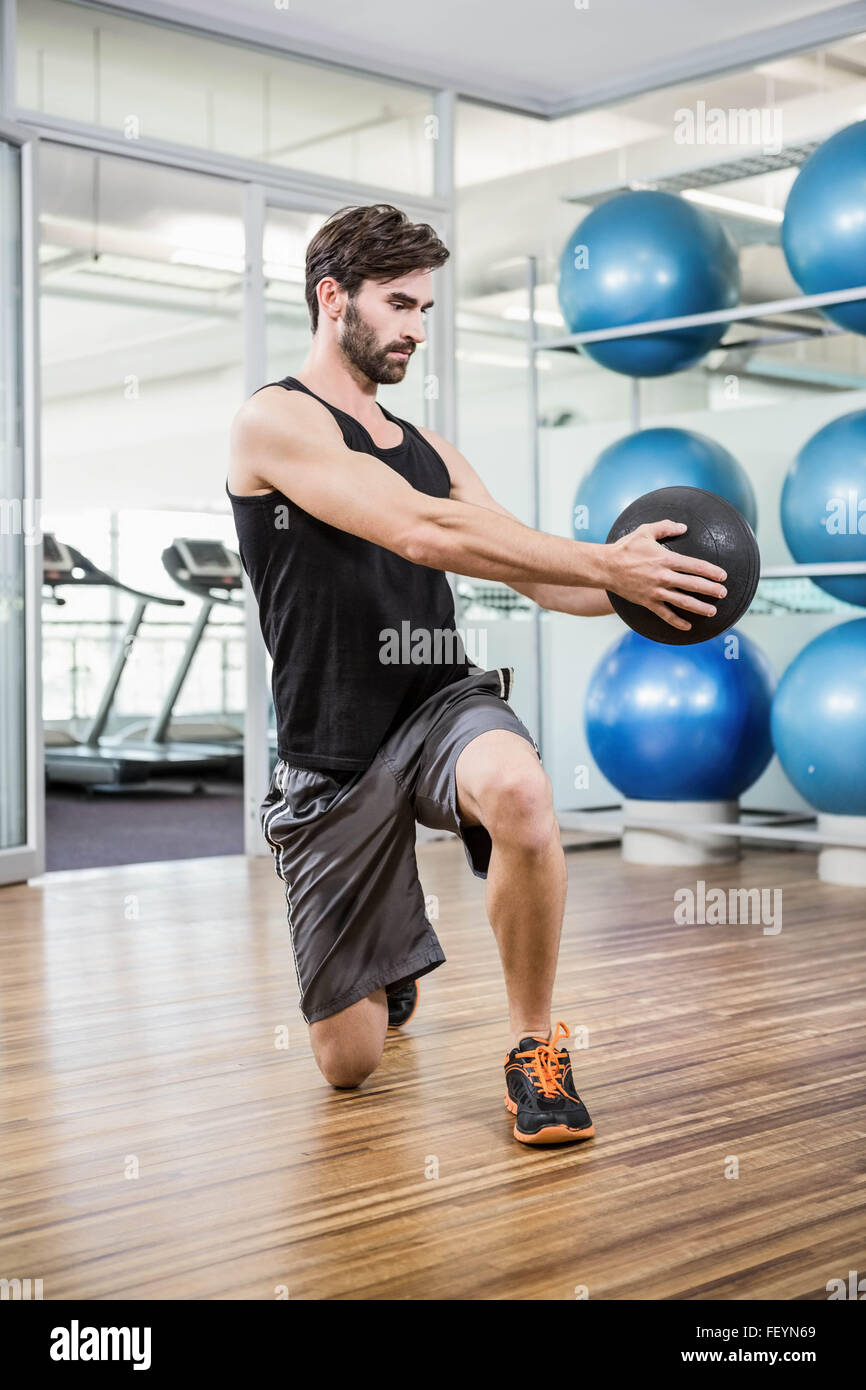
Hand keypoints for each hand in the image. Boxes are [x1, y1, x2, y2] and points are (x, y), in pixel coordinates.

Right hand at [605, 520, 727, 631]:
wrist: (605, 567)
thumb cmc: (625, 547)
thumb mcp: (645, 531)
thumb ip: (666, 527)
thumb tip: (684, 527)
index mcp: (666, 559)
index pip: (695, 566)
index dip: (711, 571)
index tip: (722, 576)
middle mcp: (663, 577)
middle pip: (693, 585)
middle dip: (711, 590)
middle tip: (723, 593)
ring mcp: (656, 591)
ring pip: (683, 602)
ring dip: (700, 607)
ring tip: (712, 611)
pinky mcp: (648, 602)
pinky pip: (665, 614)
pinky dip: (677, 622)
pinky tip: (688, 626)